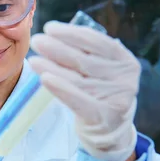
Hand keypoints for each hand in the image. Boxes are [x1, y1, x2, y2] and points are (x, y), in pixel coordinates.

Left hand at [28, 21, 138, 160]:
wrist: (111, 132)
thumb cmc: (99, 95)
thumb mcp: (102, 72)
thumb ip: (87, 55)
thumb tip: (55, 35)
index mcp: (125, 61)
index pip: (97, 42)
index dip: (72, 33)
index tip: (50, 28)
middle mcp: (124, 78)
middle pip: (84, 59)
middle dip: (57, 48)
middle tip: (37, 41)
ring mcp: (116, 98)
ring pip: (77, 78)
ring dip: (52, 67)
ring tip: (33, 60)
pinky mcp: (103, 115)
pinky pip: (77, 99)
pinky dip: (60, 87)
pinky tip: (45, 78)